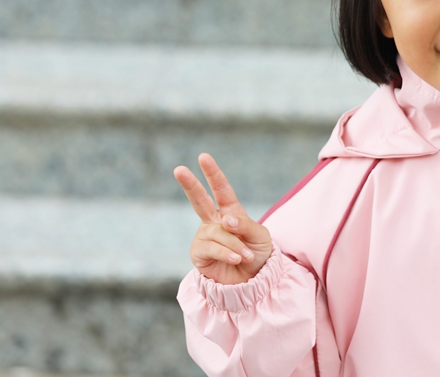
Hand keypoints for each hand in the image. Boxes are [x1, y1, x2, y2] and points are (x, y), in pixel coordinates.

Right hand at [174, 153, 272, 283]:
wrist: (253, 281)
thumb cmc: (257, 255)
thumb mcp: (260, 236)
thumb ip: (244, 224)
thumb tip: (225, 219)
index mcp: (230, 212)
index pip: (221, 190)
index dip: (213, 174)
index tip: (203, 157)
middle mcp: (214, 222)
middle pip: (199, 200)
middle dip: (190, 184)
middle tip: (179, 169)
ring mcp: (205, 237)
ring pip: (217, 232)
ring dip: (235, 244)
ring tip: (246, 255)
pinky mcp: (199, 254)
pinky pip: (212, 248)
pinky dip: (228, 253)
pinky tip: (237, 259)